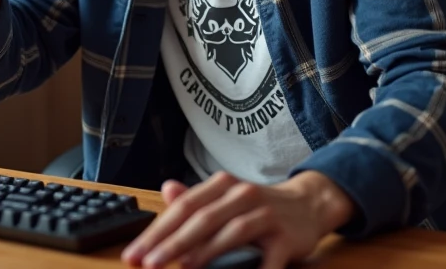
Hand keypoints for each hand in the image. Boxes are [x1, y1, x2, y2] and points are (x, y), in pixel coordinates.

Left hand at [121, 170, 354, 268]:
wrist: (309, 203)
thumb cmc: (259, 206)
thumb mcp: (227, 197)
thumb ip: (196, 198)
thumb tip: (167, 190)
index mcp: (223, 186)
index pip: (184, 207)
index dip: (158, 230)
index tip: (136, 253)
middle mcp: (242, 195)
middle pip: (202, 218)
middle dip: (172, 242)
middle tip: (148, 263)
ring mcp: (266, 215)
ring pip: (231, 231)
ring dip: (205, 251)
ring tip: (181, 266)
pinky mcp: (286, 237)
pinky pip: (267, 259)